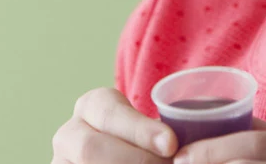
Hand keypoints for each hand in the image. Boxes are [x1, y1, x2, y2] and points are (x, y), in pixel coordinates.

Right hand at [51, 87, 177, 163]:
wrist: (121, 149)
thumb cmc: (150, 144)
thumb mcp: (152, 130)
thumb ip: (168, 136)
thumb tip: (204, 153)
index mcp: (91, 107)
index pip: (108, 112)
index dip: (138, 129)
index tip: (171, 144)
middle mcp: (69, 135)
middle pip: (91, 149)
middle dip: (134, 160)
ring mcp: (61, 162)